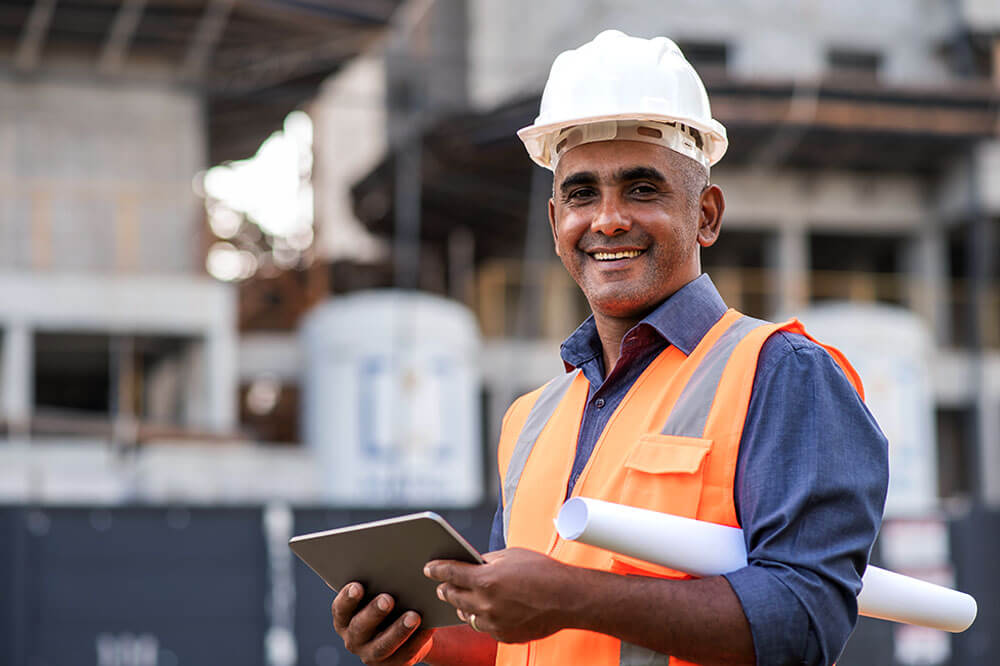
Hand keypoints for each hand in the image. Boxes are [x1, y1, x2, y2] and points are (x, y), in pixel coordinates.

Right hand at [331, 582, 433, 664]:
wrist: (405, 629)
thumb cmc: (389, 600)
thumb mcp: (379, 591)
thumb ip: (376, 581)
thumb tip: (386, 560)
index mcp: (344, 618)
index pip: (340, 609)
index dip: (347, 598)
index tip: (358, 586)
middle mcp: (353, 639)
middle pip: (360, 627)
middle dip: (374, 612)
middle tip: (388, 598)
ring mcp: (372, 654)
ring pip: (382, 646)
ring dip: (397, 631)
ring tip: (413, 616)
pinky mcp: (393, 664)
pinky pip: (405, 654)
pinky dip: (418, 641)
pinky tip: (428, 628)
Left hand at [424, 548, 575, 643]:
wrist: (568, 598)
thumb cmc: (543, 572)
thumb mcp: (512, 555)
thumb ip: (487, 561)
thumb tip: (473, 563)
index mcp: (486, 579)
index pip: (450, 573)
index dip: (436, 569)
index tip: (428, 568)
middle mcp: (486, 603)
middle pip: (453, 597)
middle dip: (446, 589)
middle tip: (442, 585)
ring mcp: (494, 623)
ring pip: (466, 615)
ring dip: (463, 606)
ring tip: (465, 599)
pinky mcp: (504, 636)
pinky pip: (485, 627)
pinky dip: (484, 618)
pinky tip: (489, 610)